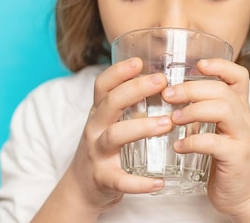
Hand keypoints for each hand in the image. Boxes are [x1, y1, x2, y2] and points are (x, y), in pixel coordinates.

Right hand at [55, 58, 170, 215]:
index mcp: (99, 112)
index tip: (139, 61)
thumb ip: (131, 104)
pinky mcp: (103, 179)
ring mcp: (97, 153)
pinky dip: (139, 183)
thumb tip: (167, 82)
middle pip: (111, 103)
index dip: (118, 71)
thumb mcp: (110, 121)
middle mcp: (95, 128)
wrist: (81, 188)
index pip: (102, 85)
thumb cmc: (104, 148)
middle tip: (162, 82)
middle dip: (135, 90)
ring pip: (115, 136)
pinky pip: (120, 180)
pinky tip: (160, 182)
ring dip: (141, 128)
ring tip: (167, 124)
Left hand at [161, 58, 249, 216]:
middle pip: (223, 90)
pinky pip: (214, 143)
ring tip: (173, 119)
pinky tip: (178, 146)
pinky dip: (192, 141)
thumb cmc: (223, 159)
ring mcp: (242, 138)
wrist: (243, 195)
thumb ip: (202, 111)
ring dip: (193, 111)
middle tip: (168, 94)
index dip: (220, 65)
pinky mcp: (236, 158)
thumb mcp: (216, 130)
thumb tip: (168, 93)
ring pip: (223, 110)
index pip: (239, 76)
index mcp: (239, 108)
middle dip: (192, 88)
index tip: (198, 64)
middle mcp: (244, 119)